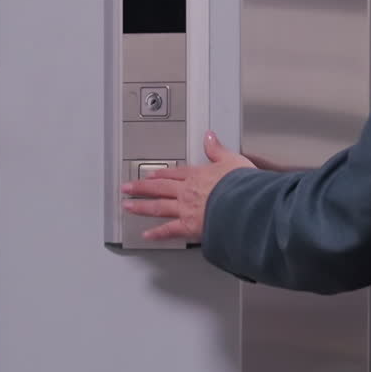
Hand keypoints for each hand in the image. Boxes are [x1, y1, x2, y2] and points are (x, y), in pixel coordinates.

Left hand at [122, 131, 254, 242]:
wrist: (244, 203)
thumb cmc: (241, 184)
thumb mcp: (232, 160)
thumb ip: (217, 149)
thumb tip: (209, 136)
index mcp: (197, 175)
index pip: (174, 173)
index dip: (161, 174)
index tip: (150, 175)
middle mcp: (187, 191)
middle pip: (159, 187)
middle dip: (141, 188)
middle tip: (126, 188)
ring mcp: (186, 209)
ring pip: (158, 206)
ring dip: (141, 206)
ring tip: (127, 206)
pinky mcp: (189, 226)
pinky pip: (169, 230)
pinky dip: (157, 233)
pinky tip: (147, 234)